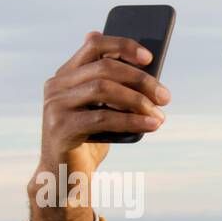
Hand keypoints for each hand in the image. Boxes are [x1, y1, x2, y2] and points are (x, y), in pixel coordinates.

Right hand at [26, 31, 170, 220]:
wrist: (67, 175)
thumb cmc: (90, 139)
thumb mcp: (103, 109)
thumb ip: (115, 87)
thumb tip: (145, 66)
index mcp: (66, 75)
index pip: (94, 45)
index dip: (123, 46)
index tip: (150, 57)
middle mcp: (56, 86)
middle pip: (104, 68)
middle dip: (140, 80)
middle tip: (165, 96)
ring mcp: (55, 106)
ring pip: (103, 89)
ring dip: (138, 100)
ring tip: (160, 114)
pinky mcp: (61, 128)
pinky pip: (102, 118)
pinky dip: (132, 120)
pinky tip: (152, 124)